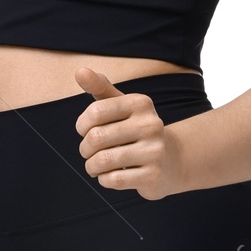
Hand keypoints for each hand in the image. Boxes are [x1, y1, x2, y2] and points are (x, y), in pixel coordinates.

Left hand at [74, 65, 184, 199]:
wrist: (171, 160)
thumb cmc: (135, 130)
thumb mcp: (120, 106)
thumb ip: (99, 87)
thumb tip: (80, 71)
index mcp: (140, 103)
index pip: (95, 112)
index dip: (82, 124)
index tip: (84, 130)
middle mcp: (151, 124)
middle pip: (96, 137)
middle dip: (85, 148)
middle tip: (88, 151)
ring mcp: (155, 151)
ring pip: (103, 161)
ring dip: (91, 166)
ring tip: (94, 165)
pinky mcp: (153, 176)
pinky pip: (114, 180)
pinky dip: (104, 179)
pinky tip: (109, 175)